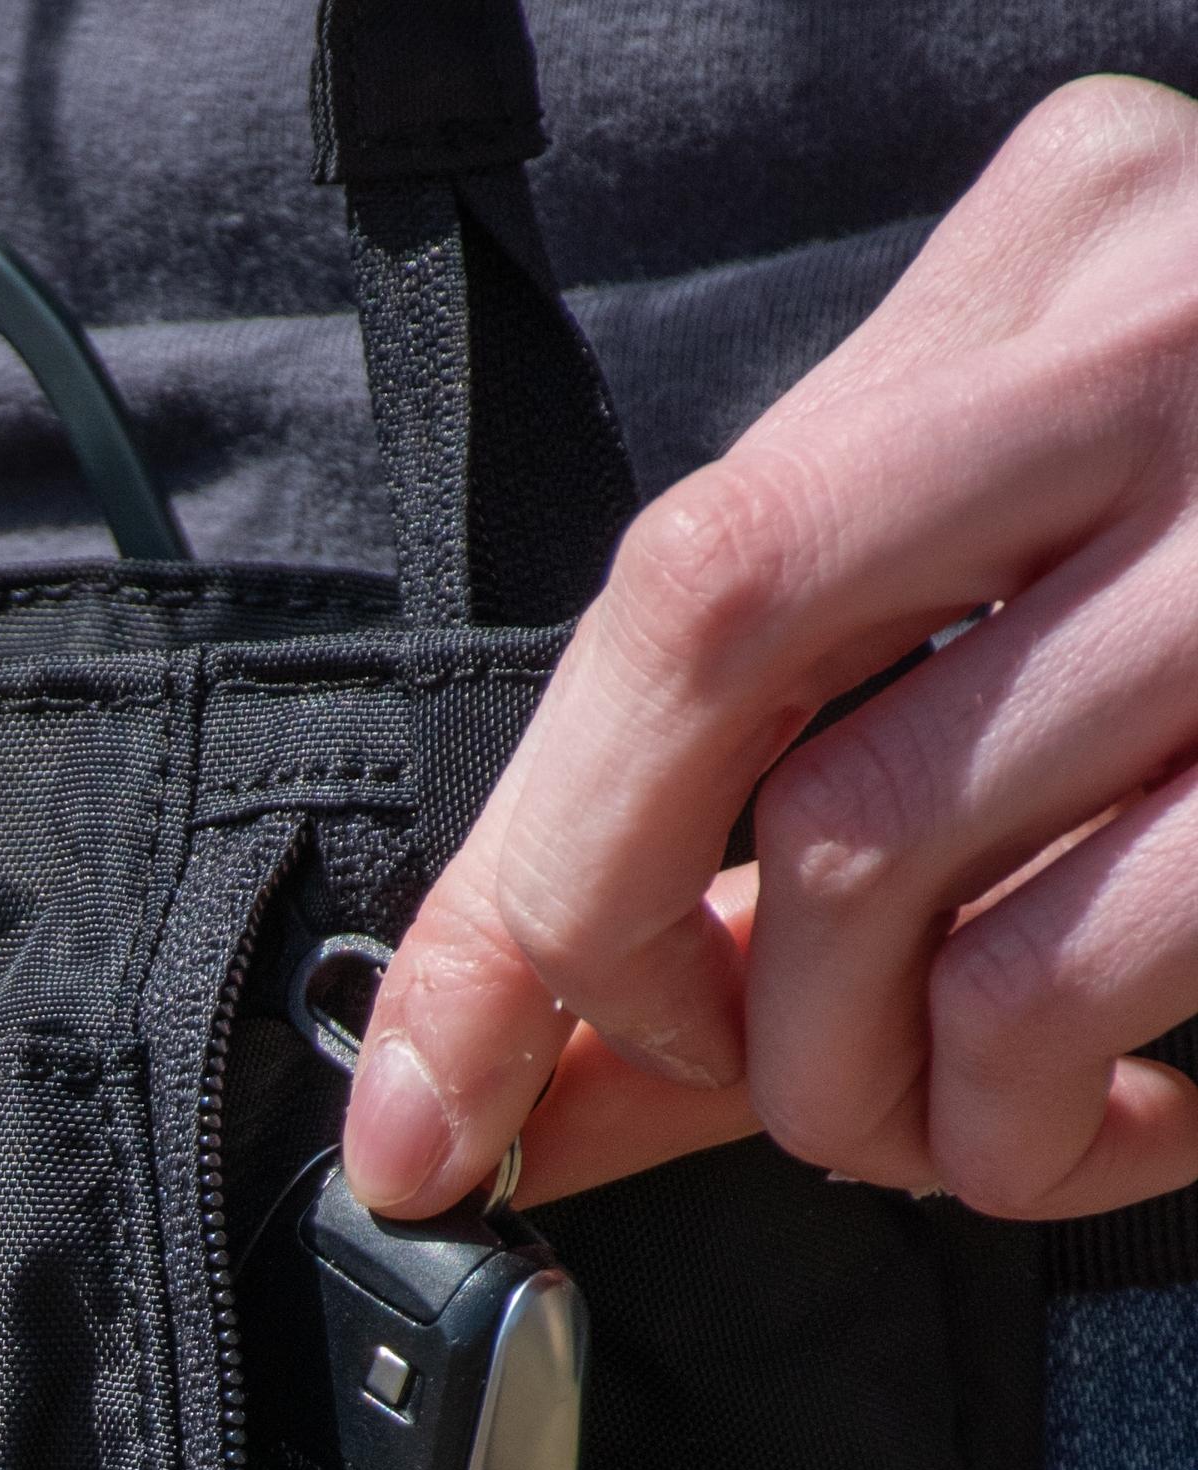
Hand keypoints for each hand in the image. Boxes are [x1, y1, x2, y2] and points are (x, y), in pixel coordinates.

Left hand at [341, 76, 1197, 1227]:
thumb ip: (741, 845)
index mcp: (1046, 264)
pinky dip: (1025, 1132)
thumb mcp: (1009, 649)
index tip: (418, 1115)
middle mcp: (1153, 331)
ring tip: (935, 1130)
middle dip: (624, 949)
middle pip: (702, 642)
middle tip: (725, 1083)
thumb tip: (472, 1093)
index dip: (503, 896)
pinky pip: (1067, 974)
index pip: (667, 588)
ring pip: (866, 849)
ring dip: (845, 1087)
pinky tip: (1104, 1127)